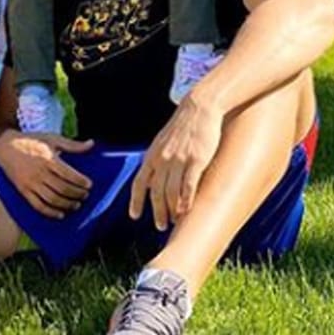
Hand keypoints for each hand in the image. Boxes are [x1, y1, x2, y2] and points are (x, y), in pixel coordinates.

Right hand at [0, 129, 93, 218]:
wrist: (3, 146)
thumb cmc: (30, 141)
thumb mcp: (51, 138)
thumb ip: (72, 145)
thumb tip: (91, 144)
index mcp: (47, 158)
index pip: (68, 174)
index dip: (81, 182)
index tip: (89, 185)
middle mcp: (39, 172)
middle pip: (63, 189)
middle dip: (77, 194)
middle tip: (85, 195)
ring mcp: (30, 183)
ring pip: (52, 199)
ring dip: (67, 205)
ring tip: (76, 205)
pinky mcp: (23, 191)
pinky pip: (38, 206)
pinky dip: (50, 213)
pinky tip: (60, 214)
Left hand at [129, 94, 223, 229]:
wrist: (199, 108)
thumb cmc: (182, 127)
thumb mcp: (162, 142)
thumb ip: (157, 159)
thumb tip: (153, 178)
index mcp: (152, 155)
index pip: (139, 182)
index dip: (136, 201)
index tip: (134, 216)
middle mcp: (162, 159)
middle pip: (156, 192)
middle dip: (156, 211)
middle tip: (160, 226)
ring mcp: (179, 160)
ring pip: (172, 192)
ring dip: (172, 210)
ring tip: (174, 221)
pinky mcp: (196, 160)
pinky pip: (189, 185)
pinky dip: (186, 201)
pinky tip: (186, 211)